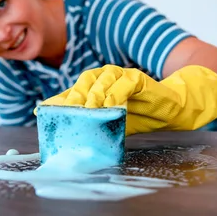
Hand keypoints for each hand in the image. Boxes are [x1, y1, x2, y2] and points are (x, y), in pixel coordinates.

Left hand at [41, 64, 216, 135]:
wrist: (174, 110)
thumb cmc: (142, 117)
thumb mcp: (112, 124)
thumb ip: (94, 126)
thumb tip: (71, 138)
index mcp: (98, 90)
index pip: (73, 93)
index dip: (58, 101)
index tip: (42, 112)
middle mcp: (107, 79)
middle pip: (84, 82)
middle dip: (73, 96)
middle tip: (66, 112)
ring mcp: (122, 77)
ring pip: (101, 79)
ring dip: (93, 93)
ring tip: (87, 109)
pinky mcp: (139, 79)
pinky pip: (125, 82)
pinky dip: (116, 92)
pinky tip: (110, 105)